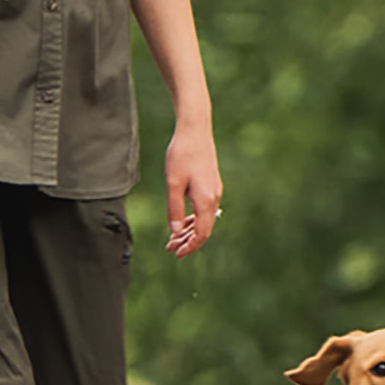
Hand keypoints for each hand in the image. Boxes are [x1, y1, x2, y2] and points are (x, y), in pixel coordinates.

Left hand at [164, 123, 222, 257]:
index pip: (201, 233)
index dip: (189, 247)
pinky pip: (204, 209)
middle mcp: (214, 197)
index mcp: (205, 200)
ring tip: (173, 237)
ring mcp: (214, 190)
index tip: (176, 254)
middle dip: (187, 241)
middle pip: (204, 229)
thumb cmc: (182, 154)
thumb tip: (174, 231)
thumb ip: (174, 209)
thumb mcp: (173, 183)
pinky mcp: (211, 184)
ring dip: (189, 230)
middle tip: (170, 248)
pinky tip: (182, 220)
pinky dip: (193, 218)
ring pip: (204, 219)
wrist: (195, 129)